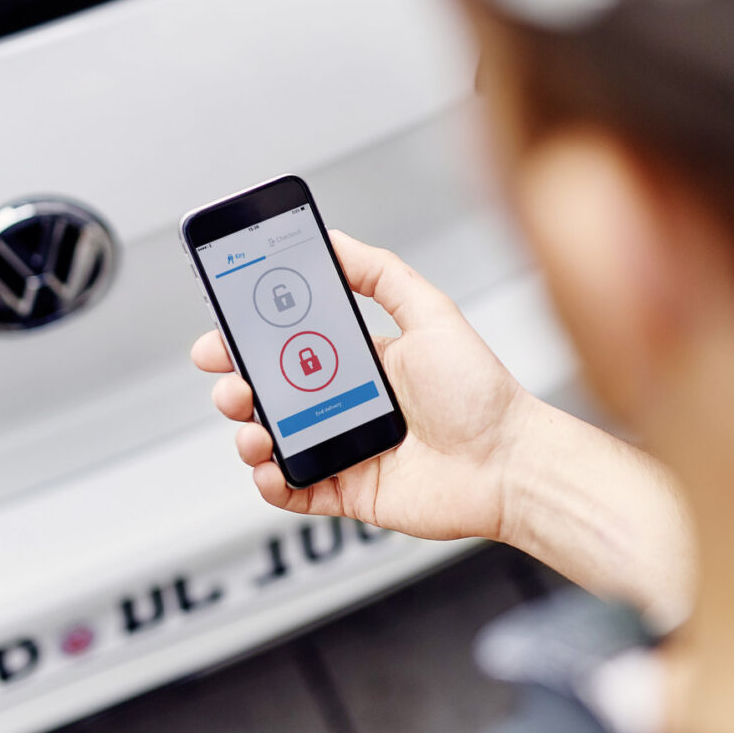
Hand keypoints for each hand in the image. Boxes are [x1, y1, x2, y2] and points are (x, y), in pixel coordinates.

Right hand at [191, 230, 534, 541]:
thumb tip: (332, 239)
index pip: (290, 345)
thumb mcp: (430, 313)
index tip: (224, 327)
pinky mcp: (349, 493)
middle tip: (228, 375)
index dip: (250, 338)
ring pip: (273, 442)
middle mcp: (347, 404)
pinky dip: (270, 483)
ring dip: (247, 431)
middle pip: (270, 393)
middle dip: (236, 382)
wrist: (510, 463)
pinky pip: (294, 491)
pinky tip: (270, 467)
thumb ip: (380, 274)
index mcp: (362, 361)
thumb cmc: (483, 393)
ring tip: (254, 423)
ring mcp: (345, 450)